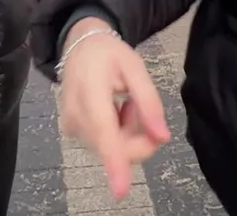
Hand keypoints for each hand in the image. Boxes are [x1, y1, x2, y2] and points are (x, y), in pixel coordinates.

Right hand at [58, 18, 170, 200]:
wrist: (79, 46)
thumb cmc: (108, 54)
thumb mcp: (135, 68)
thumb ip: (149, 103)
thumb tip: (163, 137)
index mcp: (91, 93)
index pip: (105, 134)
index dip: (115, 163)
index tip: (121, 190)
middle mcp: (77, 116)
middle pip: (116, 147)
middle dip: (140, 136)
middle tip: (141, 107)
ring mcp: (73, 126)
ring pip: (113, 148)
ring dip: (129, 133)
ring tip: (126, 104)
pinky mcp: (74, 132)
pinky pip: (105, 144)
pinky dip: (118, 133)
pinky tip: (116, 110)